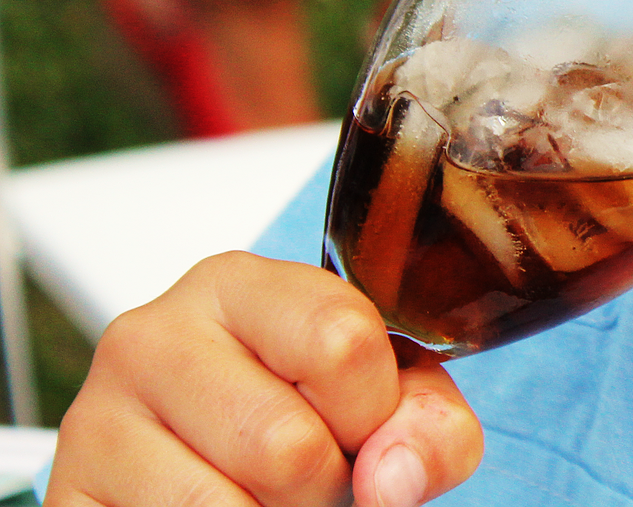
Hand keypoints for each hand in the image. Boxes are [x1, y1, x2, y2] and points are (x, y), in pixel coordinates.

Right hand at [44, 252, 483, 506]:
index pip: (342, 341)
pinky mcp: (68, 493)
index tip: (362, 423)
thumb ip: (425, 425)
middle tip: (311, 475)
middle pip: (287, 444)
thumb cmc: (307, 416)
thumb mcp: (387, 400)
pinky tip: (223, 504)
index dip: (374, 410)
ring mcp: (97, 418)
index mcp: (239, 286)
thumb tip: (391, 479)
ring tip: (265, 495)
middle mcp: (153, 337)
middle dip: (324, 485)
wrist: (207, 465)